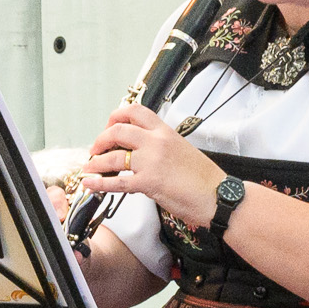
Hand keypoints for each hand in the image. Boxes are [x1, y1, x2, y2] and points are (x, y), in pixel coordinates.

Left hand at [76, 100, 221, 229]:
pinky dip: (99, 182)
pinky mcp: (148, 183)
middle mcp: (156, 142)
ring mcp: (151, 162)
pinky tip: (90, 183)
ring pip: (113, 157)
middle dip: (101, 139)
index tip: (109, 126)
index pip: (135, 111)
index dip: (116, 116)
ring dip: (96, 162)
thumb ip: (161, 146)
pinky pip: (117, 182)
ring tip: (90, 167)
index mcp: (165, 132)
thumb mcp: (182, 150)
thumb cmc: (205, 179)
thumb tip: (141, 152)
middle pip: (117, 131)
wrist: (218, 195)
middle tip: (96, 149)